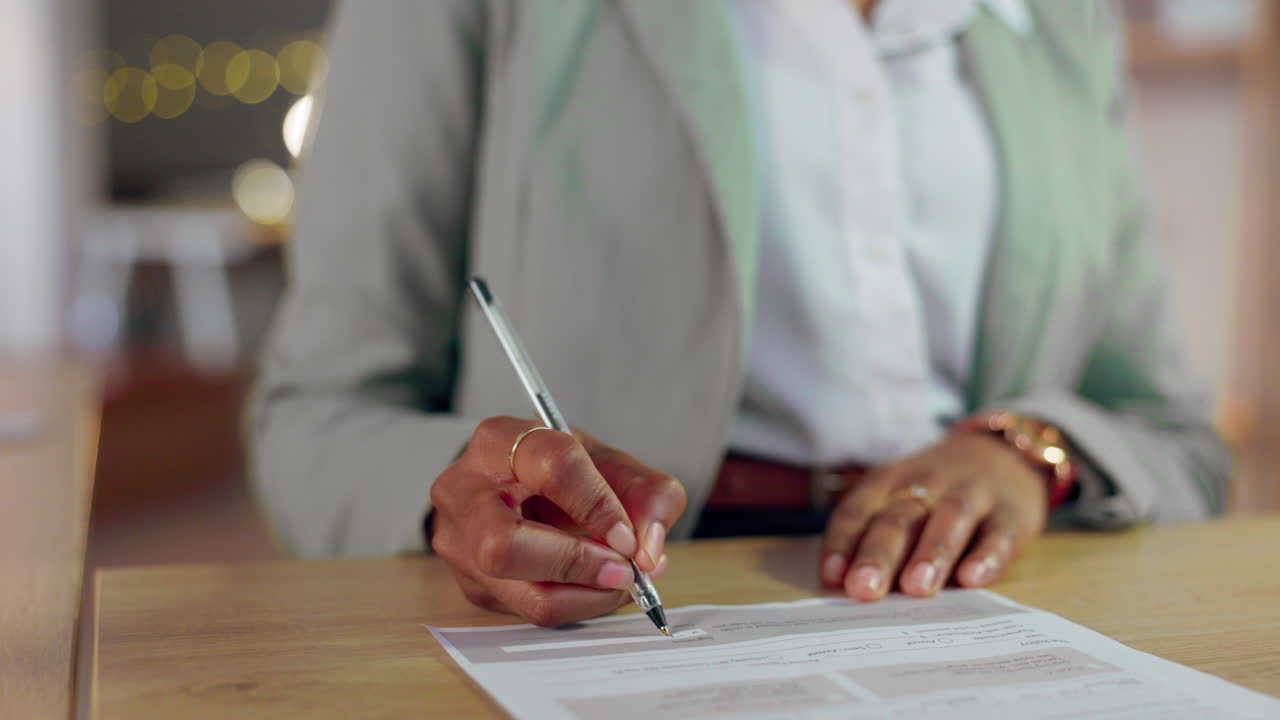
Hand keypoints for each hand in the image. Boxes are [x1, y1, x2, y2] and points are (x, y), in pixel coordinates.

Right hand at [429, 416, 685, 625]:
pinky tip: (596, 584)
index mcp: (500, 441)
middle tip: (624, 569)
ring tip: (620, 578)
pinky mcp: (473, 585)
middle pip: (504, 545)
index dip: (598, 505)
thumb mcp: (612, 464)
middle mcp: (464, 492)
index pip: (551, 468)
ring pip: (520, 591)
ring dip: (586, 595)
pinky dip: (577, 604)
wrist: (518, 487)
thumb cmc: (562, 472)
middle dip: (577, 564)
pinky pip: (530, 611)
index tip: (628, 534)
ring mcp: (459, 543)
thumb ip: (649, 495)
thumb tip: (649, 551)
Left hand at [820, 433, 1047, 600]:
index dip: (843, 542)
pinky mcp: (1011, 513)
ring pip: (949, 519)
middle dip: (879, 555)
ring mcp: (972, 495)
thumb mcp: (900, 498)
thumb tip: (847, 588)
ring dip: (930, 553)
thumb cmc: (935, 492)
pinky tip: (973, 579)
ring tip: (916, 588)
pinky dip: (986, 557)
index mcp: (890, 483)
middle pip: (898, 518)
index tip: (832, 577)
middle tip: (864, 589)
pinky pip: (998, 534)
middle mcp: (927, 484)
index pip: (858, 510)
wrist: (1001, 453)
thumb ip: (876, 536)